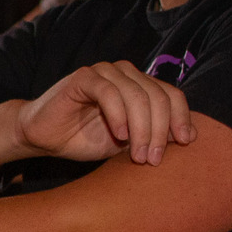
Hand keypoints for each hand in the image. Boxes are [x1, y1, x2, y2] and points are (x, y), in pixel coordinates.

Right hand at [15, 59, 196, 165]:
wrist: (42, 137)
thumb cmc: (82, 139)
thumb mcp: (126, 143)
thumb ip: (152, 136)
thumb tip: (190, 137)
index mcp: (139, 85)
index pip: (172, 95)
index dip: (181, 118)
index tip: (184, 144)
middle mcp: (126, 73)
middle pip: (157, 96)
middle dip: (160, 131)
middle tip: (153, 159)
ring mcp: (105, 72)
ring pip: (137, 95)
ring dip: (142, 129)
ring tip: (137, 155)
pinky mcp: (83, 77)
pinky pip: (109, 93)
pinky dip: (118, 116)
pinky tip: (119, 136)